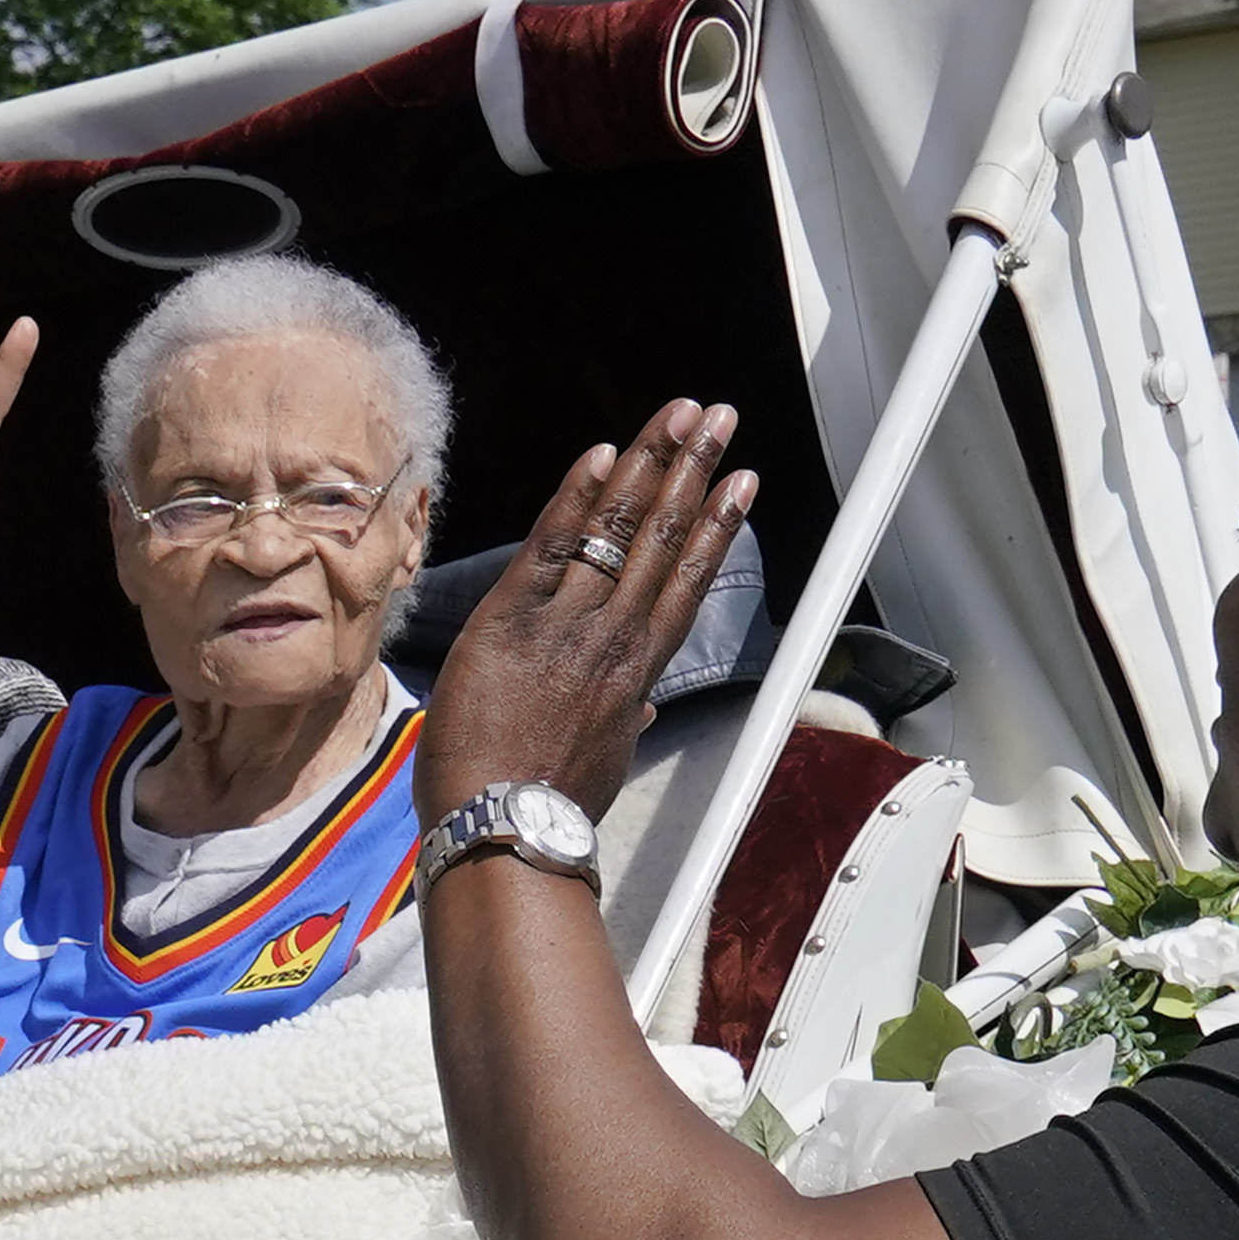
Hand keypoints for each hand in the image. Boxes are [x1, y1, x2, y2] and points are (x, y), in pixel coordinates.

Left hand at [416, 400, 756, 824]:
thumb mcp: (599, 762)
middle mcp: (614, 639)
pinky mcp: (512, 620)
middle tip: (721, 418)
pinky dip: (578, 495)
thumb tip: (636, 711)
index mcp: (635, 673)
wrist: (500, 824)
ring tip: (685, 414)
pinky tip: (604, 452)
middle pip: (665, 539)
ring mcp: (568, 625)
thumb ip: (620, 722)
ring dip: (653, 463)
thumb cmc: (539, 804)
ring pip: (620, 530)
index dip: (715, 527)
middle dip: (696, 470)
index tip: (739, 485)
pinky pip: (551, 543)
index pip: (685, 584)